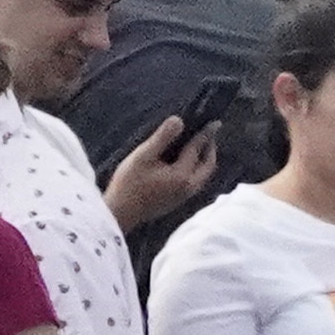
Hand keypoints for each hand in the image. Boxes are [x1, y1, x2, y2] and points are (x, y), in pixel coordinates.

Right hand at [106, 109, 215, 233]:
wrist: (119, 214)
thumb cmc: (129, 183)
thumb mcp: (143, 156)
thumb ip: (162, 138)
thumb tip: (179, 120)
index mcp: (183, 175)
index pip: (198, 150)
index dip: (206, 134)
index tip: (215, 123)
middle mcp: (189, 188)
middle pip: (208, 166)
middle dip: (210, 148)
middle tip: (208, 134)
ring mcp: (184, 197)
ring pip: (203, 176)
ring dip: (204, 160)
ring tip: (199, 146)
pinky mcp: (177, 202)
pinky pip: (195, 182)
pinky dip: (196, 169)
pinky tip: (185, 163)